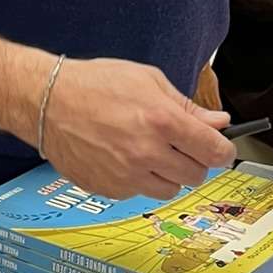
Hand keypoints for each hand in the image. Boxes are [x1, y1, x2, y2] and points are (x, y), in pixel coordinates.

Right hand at [39, 58, 233, 199]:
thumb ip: (186, 106)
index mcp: (162, 121)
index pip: (214, 151)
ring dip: (169, 173)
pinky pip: (140, 193)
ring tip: (150, 150)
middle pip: (196, 175)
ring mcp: (127, 176)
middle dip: (196, 160)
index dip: (224, 150)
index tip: (222, 148)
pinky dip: (141, 180)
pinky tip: (126, 157)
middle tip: (182, 145)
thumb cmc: (95, 84)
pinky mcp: (109, 189)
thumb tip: (218, 122)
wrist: (49, 102)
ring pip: (171, 189)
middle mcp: (147, 153)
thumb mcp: (148, 80)